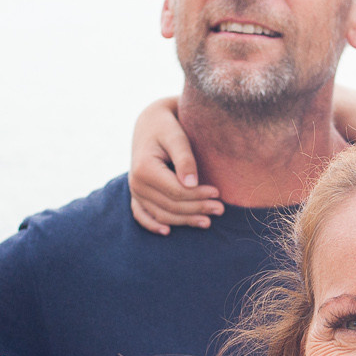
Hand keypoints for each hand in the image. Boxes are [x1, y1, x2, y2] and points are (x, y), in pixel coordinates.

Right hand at [129, 95, 222, 234]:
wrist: (150, 123)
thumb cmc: (166, 126)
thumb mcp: (176, 136)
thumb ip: (184, 158)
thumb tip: (192, 184)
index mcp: (144, 168)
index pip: (176, 191)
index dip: (198, 195)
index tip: (218, 193)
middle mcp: (136, 183)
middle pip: (171, 206)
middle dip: (197, 209)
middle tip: (221, 209)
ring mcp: (135, 191)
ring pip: (162, 214)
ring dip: (185, 221)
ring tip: (207, 221)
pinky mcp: (136, 195)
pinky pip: (141, 215)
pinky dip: (152, 225)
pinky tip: (167, 232)